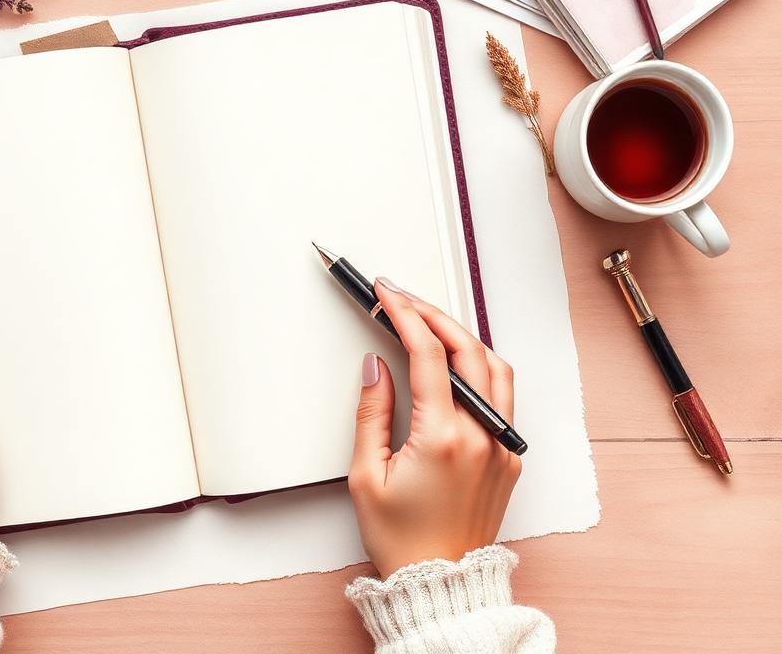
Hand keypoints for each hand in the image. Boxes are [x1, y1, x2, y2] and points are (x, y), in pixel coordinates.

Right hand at [348, 277, 520, 576]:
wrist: (439, 582)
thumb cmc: (401, 540)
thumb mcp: (366, 475)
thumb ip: (371, 413)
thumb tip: (375, 367)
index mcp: (443, 438)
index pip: (427, 353)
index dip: (404, 313)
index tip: (386, 293)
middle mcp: (482, 437)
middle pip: (468, 349)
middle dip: (434, 314)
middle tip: (403, 298)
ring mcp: (502, 446)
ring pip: (495, 367)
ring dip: (463, 338)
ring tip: (429, 324)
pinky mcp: (509, 457)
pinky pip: (502, 397)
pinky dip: (479, 368)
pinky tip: (454, 365)